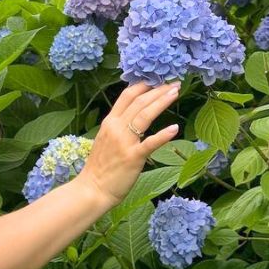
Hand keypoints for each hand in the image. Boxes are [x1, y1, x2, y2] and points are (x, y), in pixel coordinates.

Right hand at [74, 80, 180, 209]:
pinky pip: (150, 143)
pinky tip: (175, 128)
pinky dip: (163, 134)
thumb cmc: (100, 168)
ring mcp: (125, 142)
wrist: (92, 189)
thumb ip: (117, 127)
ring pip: (145, 115)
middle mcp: (116, 128)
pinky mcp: (133, 157)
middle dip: (158, 90)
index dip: (143, 85)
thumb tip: (132, 117)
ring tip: (175, 92)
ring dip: (161, 101)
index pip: (127, 96)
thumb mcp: (105, 140)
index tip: (157, 79)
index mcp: (109, 122)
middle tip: (174, 82)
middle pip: (139, 102)